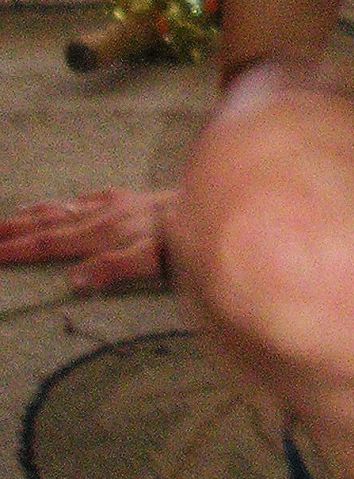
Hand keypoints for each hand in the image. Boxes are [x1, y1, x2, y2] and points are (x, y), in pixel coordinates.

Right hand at [0, 186, 171, 291]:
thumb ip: (112, 268)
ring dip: (36, 214)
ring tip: (11, 216)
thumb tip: (73, 280)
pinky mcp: (132, 199)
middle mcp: (102, 217)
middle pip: (49, 225)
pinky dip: (75, 201)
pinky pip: (95, 198)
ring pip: (66, 209)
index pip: (49, 245)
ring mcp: (116, 205)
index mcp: (100, 235)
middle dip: (15, 230)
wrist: (208, 207)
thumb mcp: (149, 260)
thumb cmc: (181, 241)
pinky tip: (70, 201)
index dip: (19, 249)